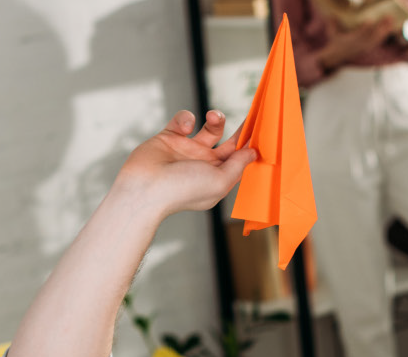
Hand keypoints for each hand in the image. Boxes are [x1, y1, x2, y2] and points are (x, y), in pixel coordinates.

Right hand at [113, 109, 255, 218]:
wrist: (144, 188)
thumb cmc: (182, 190)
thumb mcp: (220, 181)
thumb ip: (238, 165)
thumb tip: (253, 153)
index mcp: (219, 177)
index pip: (241, 160)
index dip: (251, 146)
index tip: (264, 130)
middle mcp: (205, 164)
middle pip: (229, 142)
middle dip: (240, 129)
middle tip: (251, 114)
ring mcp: (188, 150)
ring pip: (209, 128)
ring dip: (216, 118)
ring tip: (213, 116)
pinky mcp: (169, 137)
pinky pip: (183, 120)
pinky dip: (185, 119)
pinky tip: (182, 129)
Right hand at [320, 16, 394, 69]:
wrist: (336, 57)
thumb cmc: (335, 43)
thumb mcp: (332, 34)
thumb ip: (332, 25)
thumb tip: (331, 15)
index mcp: (351, 41)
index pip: (359, 34)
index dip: (365, 28)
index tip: (370, 21)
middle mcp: (359, 46)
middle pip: (372, 36)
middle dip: (381, 27)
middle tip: (388, 17)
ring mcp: (364, 48)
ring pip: (377, 39)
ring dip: (385, 30)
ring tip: (391, 21)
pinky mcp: (367, 49)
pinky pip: (377, 42)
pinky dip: (383, 36)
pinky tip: (389, 29)